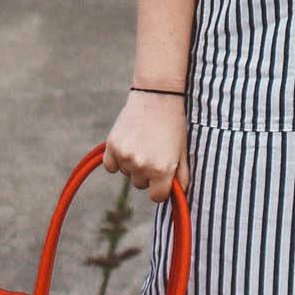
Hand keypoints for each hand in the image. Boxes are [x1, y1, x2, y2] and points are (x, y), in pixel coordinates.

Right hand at [102, 86, 187, 202]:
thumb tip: (179, 197)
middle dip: (146, 172)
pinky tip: (127, 144)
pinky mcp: (112, 145)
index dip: (159, 188)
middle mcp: (143, 166)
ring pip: (126, 173)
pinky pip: (110, 166)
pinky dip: (116, 159)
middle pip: (140, 184)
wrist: (158, 96)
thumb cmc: (174, 125)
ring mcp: (126, 156)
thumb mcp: (183, 152)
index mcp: (163, 170)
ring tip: (142, 141)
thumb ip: (181, 178)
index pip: (156, 197)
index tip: (161, 177)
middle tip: (153, 150)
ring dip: (131, 163)